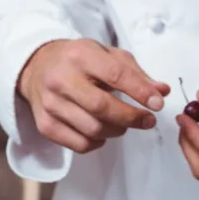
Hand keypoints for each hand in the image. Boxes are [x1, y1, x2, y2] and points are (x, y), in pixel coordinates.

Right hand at [18, 39, 169, 152]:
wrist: (36, 67)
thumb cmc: (77, 60)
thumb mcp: (106, 54)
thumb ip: (135, 73)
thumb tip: (161, 92)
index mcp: (80, 56)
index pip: (115, 75)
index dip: (140, 92)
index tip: (157, 104)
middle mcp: (61, 79)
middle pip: (102, 107)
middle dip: (131, 117)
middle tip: (147, 120)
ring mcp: (51, 104)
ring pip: (93, 129)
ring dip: (117, 130)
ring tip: (123, 123)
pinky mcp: (45, 125)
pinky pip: (80, 145)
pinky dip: (98, 142)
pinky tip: (102, 131)